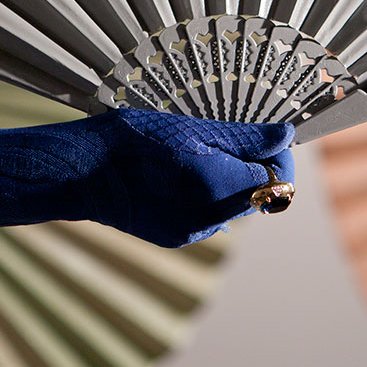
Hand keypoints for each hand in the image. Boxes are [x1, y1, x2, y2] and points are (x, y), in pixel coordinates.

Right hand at [0, 108, 294, 246]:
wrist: (82, 170)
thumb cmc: (134, 140)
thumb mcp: (193, 128)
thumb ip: (245, 137)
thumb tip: (284, 136)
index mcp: (218, 186)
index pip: (274, 179)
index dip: (277, 156)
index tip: (269, 138)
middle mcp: (208, 217)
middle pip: (255, 196)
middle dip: (254, 169)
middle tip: (234, 139)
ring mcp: (190, 232)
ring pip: (231, 208)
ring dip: (229, 183)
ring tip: (199, 152)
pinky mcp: (174, 237)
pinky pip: (206, 218)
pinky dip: (205, 197)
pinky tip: (181, 174)